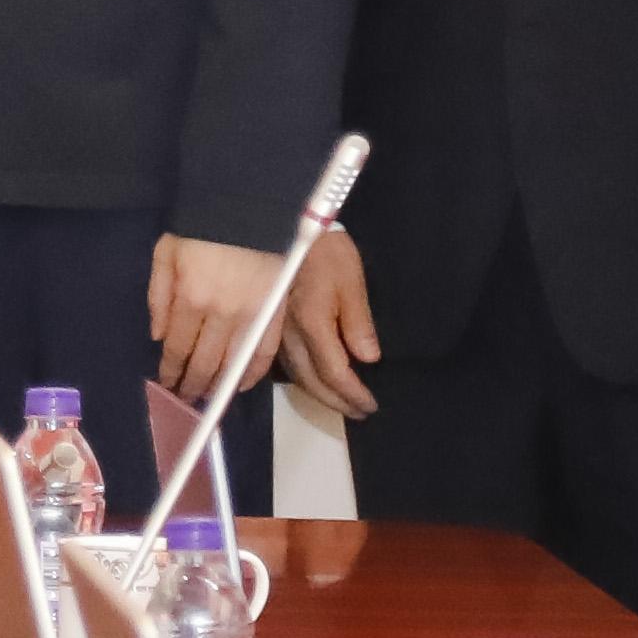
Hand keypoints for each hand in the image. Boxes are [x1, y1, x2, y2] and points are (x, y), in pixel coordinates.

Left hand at [146, 233, 279, 403]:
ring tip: (206, 398)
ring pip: (231, 364)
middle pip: (203, 363)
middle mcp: (220, 313)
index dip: (170, 371)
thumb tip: (158, 336)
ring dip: (216, 386)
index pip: (177, 348)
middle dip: (191, 385)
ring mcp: (251, 316)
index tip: (166, 385)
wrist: (248, 206)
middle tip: (184, 399)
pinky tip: (239, 385)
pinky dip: (252, 374)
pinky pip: (264, 354)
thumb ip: (159, 295)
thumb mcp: (166, 251)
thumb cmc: (202, 225)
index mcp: (190, 297)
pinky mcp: (275, 313)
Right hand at [269, 232, 381, 421]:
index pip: (335, 372)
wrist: (285, 225)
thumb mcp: (351, 279)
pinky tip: (309, 380)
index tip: (371, 404)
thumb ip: (358, 321)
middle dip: (337, 402)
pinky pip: (282, 363)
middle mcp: (290, 334)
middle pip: (312, 381)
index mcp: (313, 323)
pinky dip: (300, 379)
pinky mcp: (267, 325)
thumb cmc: (324, 249)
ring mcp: (275, 331)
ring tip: (339, 403)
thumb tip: (368, 358)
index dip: (354, 394)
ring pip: (294, 375)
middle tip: (359, 412)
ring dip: (318, 395)